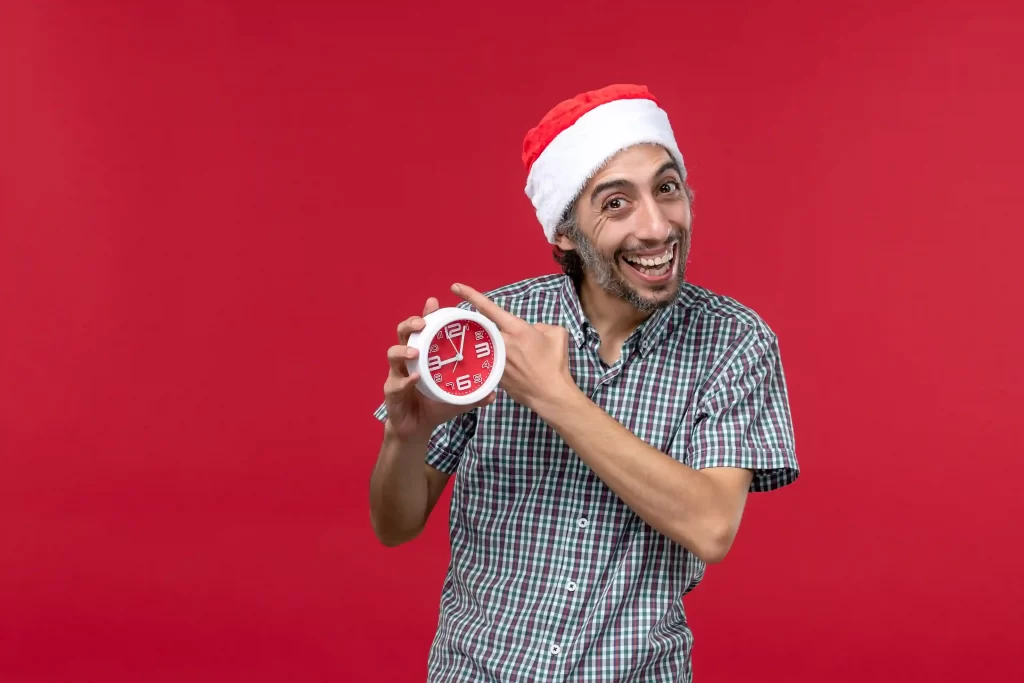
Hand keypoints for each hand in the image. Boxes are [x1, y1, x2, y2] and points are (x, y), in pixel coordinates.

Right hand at [383, 297, 495, 441]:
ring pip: (392, 354)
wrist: (418, 428)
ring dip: (403, 351)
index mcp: (423, 355)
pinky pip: (395, 383)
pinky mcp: (391, 392)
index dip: (426, 315)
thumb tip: (495, 392)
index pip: (423, 330)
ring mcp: (397, 374)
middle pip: (403, 334)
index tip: (433, 303)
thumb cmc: (435, 406)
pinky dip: (405, 380)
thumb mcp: (458, 397)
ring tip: (415, 353)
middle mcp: (407, 360)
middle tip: (422, 323)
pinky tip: (415, 378)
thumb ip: (474, 393)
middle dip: (410, 324)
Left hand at [451, 283, 575, 412]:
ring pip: (487, 345)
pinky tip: (512, 369)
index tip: (455, 287)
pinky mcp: (494, 375)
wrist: (551, 396)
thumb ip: (540, 326)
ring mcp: (496, 360)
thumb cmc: (556, 365)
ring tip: (508, 354)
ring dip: (491, 345)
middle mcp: (502, 343)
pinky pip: (491, 361)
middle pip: (482, 328)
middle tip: (480, 328)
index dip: (470, 295)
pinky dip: (497, 361)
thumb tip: (531, 330)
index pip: (488, 308)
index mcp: (516, 330)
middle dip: (479, 326)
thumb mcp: (556, 334)